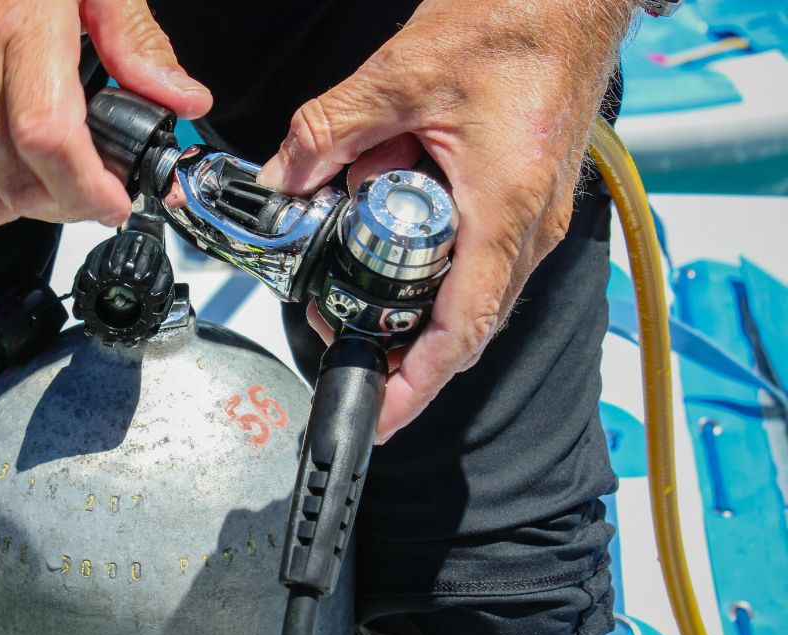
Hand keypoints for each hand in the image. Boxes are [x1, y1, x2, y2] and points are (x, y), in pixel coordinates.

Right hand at [0, 0, 211, 226]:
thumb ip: (135, 43)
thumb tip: (183, 100)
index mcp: (14, 26)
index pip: (49, 141)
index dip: (88, 188)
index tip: (115, 200)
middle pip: (19, 183)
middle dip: (70, 203)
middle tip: (93, 188)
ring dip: (29, 204)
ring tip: (51, 173)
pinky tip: (4, 155)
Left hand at [258, 0, 633, 442]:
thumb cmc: (519, 20)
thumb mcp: (403, 74)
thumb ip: (330, 131)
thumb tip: (280, 177)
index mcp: (505, 206)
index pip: (463, 327)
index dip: (417, 383)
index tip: (379, 415)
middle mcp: (530, 225)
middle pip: (464, 323)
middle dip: (400, 343)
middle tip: (341, 338)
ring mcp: (534, 217)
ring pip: (470, 291)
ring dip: (413, 299)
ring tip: (356, 288)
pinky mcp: (526, 200)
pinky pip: (478, 256)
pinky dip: (431, 263)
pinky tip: (391, 234)